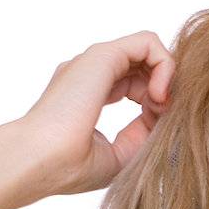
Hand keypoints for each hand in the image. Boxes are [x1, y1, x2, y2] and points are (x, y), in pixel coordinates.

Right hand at [16, 30, 174, 196]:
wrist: (42, 160)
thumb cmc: (73, 166)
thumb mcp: (120, 154)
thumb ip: (143, 132)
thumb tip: (165, 112)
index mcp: (87, 95)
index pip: (136, 87)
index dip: (156, 106)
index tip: (156, 130)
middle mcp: (89, 75)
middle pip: (144, 68)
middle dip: (164, 90)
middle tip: (162, 117)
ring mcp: (95, 62)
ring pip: (147, 51)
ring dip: (166, 77)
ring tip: (161, 105)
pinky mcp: (103, 56)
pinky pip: (148, 42)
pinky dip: (165, 66)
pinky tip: (159, 95)